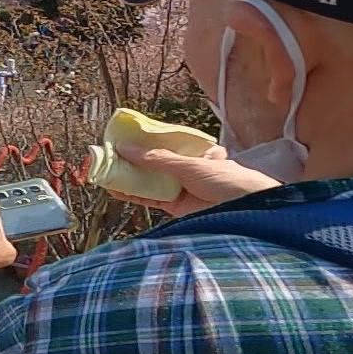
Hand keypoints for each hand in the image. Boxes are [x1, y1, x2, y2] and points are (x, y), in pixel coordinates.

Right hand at [115, 145, 280, 217]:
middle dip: (129, 160)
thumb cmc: (229, 182)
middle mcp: (186, 170)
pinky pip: (149, 198)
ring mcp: (180, 189)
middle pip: (152, 163)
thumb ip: (158, 159)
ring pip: (148, 181)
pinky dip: (131, 194)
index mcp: (194, 153)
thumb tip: (126, 148)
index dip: (141, 143)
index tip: (120, 139)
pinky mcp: (176, 207)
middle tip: (105, 155)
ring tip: (103, 171)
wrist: (249, 214)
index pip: (162, 144)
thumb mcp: (191, 165)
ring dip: (126, 177)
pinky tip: (114, 189)